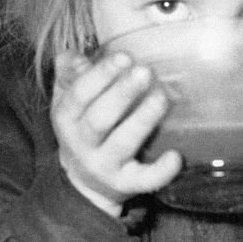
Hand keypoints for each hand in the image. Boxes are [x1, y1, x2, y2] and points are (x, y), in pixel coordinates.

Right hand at [50, 50, 182, 214]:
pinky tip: (176, 156)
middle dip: (122, 93)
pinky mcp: (125, 185)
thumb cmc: (83, 129)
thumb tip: (74, 57)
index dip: (101, 75)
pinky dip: (160, 171)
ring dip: (142, 120)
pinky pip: (143, 180)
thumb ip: (70, 75)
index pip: (80, 94)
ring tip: (161, 98)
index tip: (125, 56)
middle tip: (145, 71)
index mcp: (66, 118)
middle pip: (99, 118)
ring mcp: (103, 166)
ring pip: (122, 144)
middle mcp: (81, 144)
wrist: (84, 183)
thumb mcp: (69, 101)